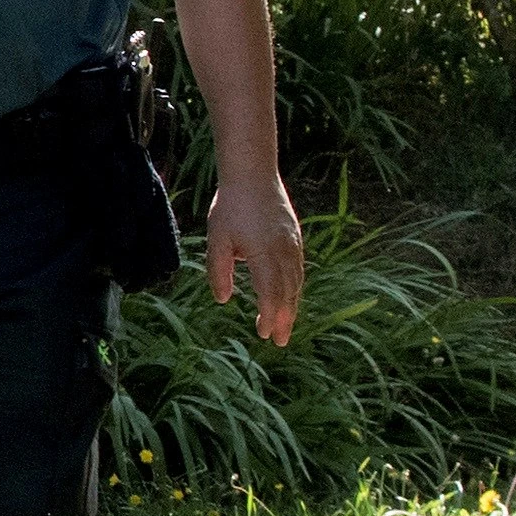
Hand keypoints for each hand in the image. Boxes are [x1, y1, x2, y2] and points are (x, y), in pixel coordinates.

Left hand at [204, 171, 304, 345]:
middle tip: (279, 341)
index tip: (263, 334)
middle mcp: (284, 251)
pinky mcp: (295, 236)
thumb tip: (222, 300)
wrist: (253, 174)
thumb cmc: (231, 206)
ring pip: (296, 282)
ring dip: (291, 306)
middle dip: (284, 319)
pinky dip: (295, 287)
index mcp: (264, 254)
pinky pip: (298, 268)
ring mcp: (293, 244)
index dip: (268, 316)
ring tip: (285, 324)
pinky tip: (290, 295)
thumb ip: (218, 271)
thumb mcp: (217, 239)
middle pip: (288, 293)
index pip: (270, 294)